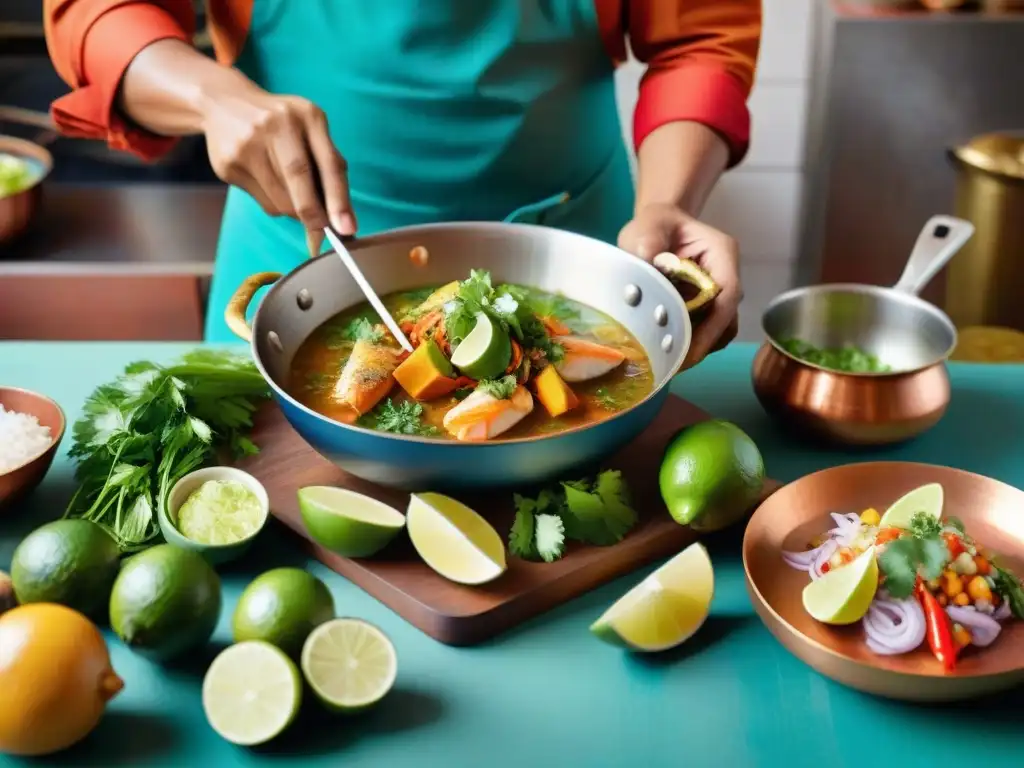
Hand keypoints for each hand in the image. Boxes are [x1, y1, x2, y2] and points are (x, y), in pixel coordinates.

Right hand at [198, 76, 354, 252]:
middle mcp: (277, 124)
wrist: (223, 104)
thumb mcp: (310, 131)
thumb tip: (342, 219)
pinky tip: (268, 182)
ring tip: (293, 196)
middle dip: (314, 214)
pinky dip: (274, 204)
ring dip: (294, 211)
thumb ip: (328, 167)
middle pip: (299, 179)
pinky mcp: (228, 163)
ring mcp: (248, 143)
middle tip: (322, 237)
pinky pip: (262, 201)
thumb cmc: (282, 125)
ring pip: (280, 198)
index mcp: (308, 116)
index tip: (346, 228)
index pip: (328, 163)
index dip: (339, 199)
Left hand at [618, 203, 742, 369]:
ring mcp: (718, 296)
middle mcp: (727, 277)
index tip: (689, 353)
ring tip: (664, 361)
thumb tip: (646, 259)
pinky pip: (704, 332)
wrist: (657, 227)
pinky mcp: (705, 309)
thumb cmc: (657, 224)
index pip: (727, 297)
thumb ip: (649, 238)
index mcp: (722, 255)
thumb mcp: (650, 223)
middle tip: (670, 365)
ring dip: (695, 348)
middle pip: (726, 321)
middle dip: (701, 346)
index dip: (712, 329)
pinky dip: (688, 343)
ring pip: (718, 332)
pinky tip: (664, 350)